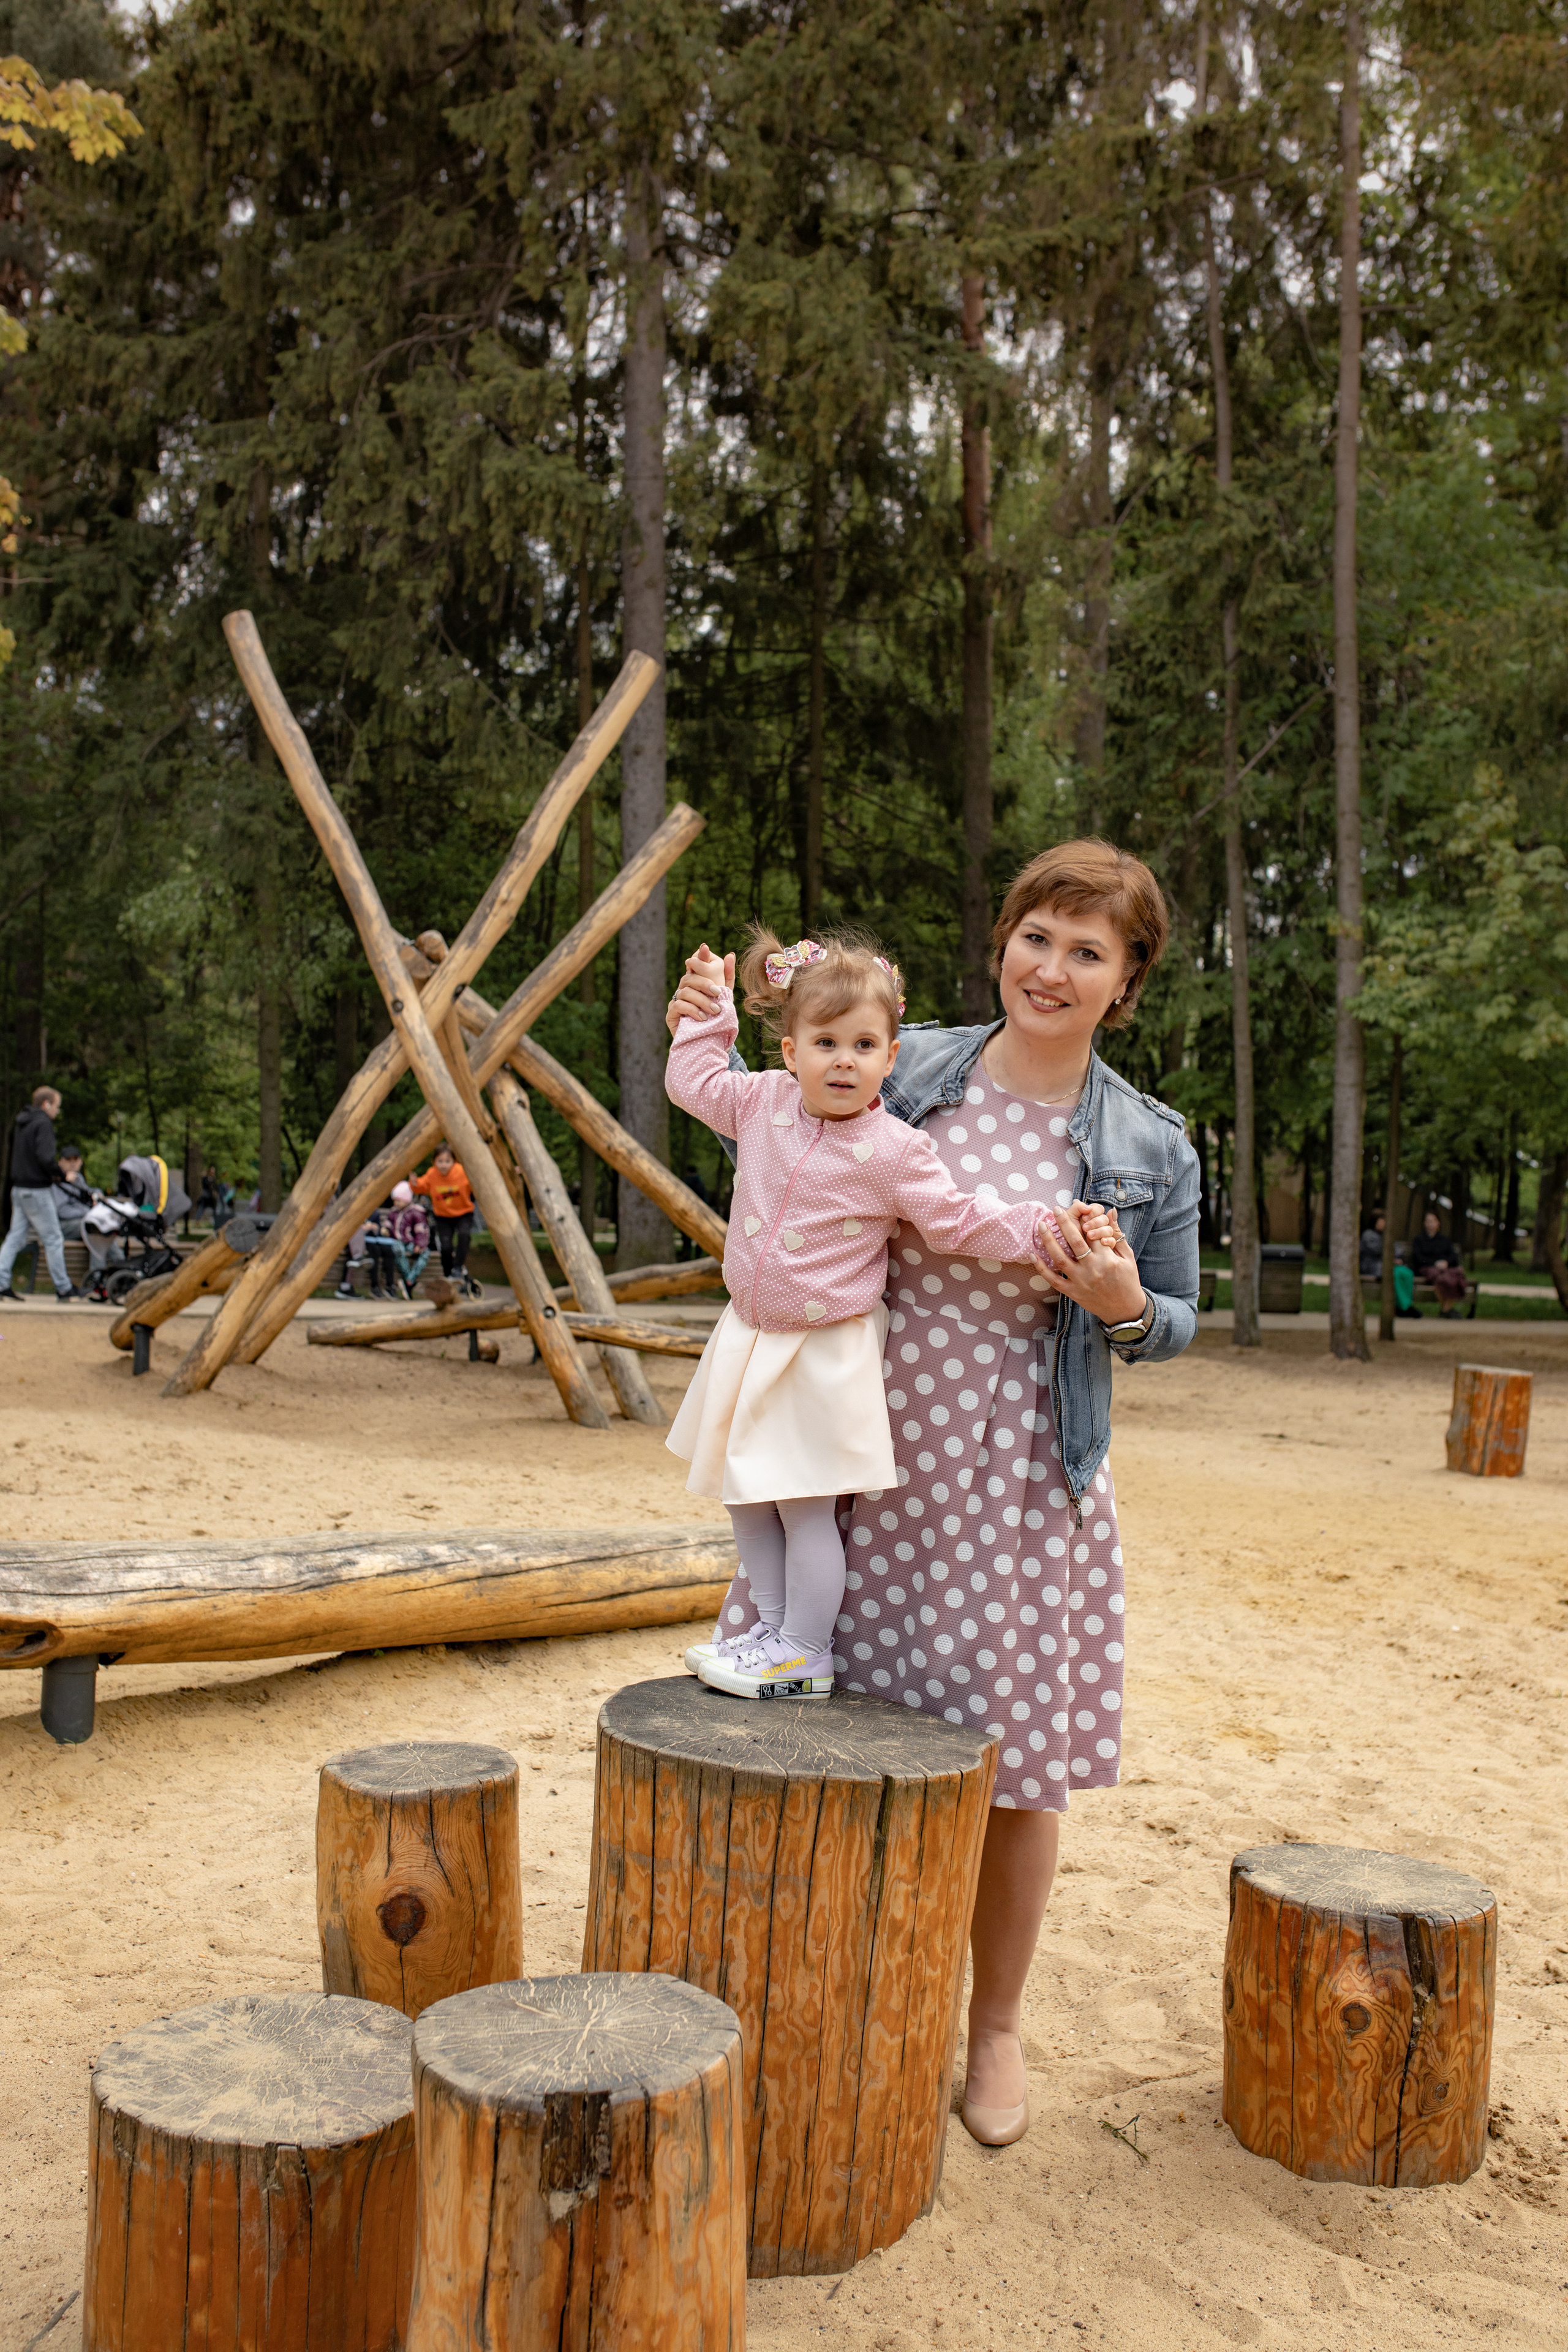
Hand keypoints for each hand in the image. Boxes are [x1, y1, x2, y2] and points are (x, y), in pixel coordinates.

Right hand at [667, 944, 734, 1035]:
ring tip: (715, 1011)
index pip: (694, 964)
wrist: (709, 1042)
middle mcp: (684, 989)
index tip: (705, 950)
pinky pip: (678, 1005)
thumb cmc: (717, 1017)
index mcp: (695, 982)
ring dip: (702, 1000)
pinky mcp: (671, 1014)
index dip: (699, 957)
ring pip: (685, 991)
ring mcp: (676, 1001)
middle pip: (689, 977)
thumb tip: (730, 955)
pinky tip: (702, 1018)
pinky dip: (692, 1010)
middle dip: (705, 983)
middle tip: (718, 993)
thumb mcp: (725, 996)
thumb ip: (726, 976)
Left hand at [1032, 1200, 1145, 1326]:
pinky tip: (1033, 1255)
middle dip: (1064, 1222)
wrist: (1125, 1311)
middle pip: (1074, 1241)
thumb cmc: (1128, 1281)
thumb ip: (1117, 1234)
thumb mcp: (1128, 1257)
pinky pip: (1054, 1280)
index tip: (1077, 1208)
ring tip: (1041, 1226)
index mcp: (1108, 1258)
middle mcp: (1093, 1269)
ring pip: (1060, 1258)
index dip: (1085, 1218)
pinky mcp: (1073, 1293)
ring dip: (1048, 1241)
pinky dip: (1042, 1269)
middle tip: (1055, 1209)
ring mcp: (1081, 1282)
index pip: (1093, 1233)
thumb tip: (1111, 1211)